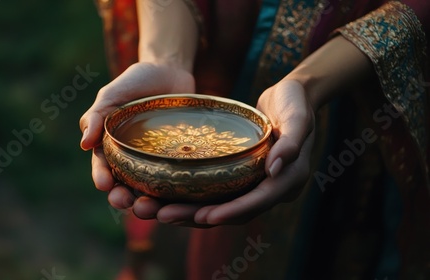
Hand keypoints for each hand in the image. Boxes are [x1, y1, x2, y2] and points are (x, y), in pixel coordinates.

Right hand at [79, 62, 194, 205]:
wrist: (171, 72)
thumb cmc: (136, 82)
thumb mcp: (112, 94)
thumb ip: (96, 115)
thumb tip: (83, 145)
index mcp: (112, 148)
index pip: (103, 168)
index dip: (102, 177)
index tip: (104, 184)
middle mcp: (133, 160)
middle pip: (124, 186)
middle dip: (121, 197)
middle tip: (124, 201)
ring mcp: (157, 162)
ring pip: (150, 190)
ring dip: (146, 203)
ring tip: (148, 208)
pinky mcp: (178, 162)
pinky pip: (177, 180)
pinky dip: (175, 193)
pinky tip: (177, 200)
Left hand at [114, 79, 315, 226]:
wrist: (293, 97)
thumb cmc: (296, 103)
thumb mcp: (298, 117)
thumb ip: (291, 143)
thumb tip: (274, 170)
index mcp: (288, 181)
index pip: (257, 202)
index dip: (231, 211)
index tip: (203, 216)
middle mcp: (271, 189)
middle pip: (233, 211)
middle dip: (198, 216)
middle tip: (164, 215)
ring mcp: (255, 184)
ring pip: (221, 205)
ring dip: (189, 211)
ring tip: (156, 210)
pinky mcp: (242, 176)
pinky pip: (217, 192)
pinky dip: (194, 196)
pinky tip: (167, 195)